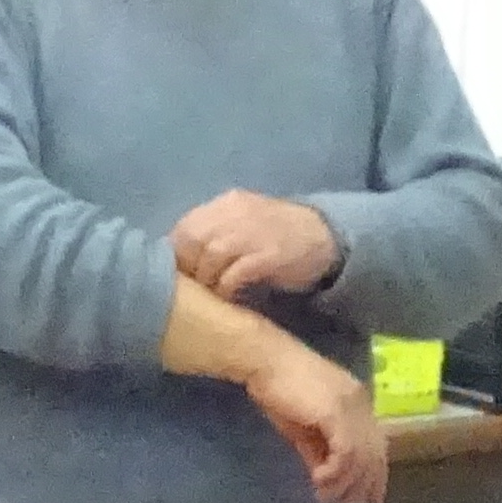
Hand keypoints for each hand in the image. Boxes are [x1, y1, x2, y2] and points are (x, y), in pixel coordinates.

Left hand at [172, 188, 342, 300]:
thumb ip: (216, 232)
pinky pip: (235, 273)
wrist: (325, 237)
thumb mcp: (245, 223)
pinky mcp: (268, 254)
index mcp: (227, 203)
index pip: (185, 227)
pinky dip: (226, 289)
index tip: (179, 277)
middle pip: (192, 239)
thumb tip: (183, 258)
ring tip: (210, 297)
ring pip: (210, 255)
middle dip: (187, 269)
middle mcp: (236, 212)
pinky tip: (229, 299)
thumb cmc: (279, 236)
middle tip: (192, 290)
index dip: (176, 255)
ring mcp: (253, 231)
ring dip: (206, 280)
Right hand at [243, 342, 388, 502]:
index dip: (377, 475)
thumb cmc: (279, 390)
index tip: (370, 500)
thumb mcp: (303, 429)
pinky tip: (319, 480)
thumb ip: (318, 452)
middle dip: (360, 486)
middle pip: (374, 454)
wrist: (265, 362)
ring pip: (361, 458)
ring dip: (343, 483)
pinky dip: (335, 472)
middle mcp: (362, 404)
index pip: (378, 444)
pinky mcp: (336, 412)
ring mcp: (352, 406)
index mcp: (358, 403)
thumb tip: (327, 478)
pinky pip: (346, 452)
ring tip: (324, 496)